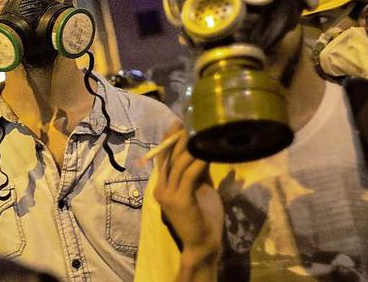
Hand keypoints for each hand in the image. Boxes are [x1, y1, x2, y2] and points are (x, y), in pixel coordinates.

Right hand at [153, 122, 222, 280]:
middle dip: (178, 139)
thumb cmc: (203, 218)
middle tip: (187, 124)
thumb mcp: (199, 189)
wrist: (203, 243)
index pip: (162, 159)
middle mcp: (161, 189)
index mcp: (162, 186)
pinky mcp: (180, 200)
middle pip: (168, 158)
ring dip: (190, 148)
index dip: (168, 141)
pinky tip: (207, 152)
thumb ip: (197, 172)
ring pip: (178, 164)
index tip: (176, 124)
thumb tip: (203, 151)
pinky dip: (198, 161)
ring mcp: (168, 195)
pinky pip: (189, 175)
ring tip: (200, 134)